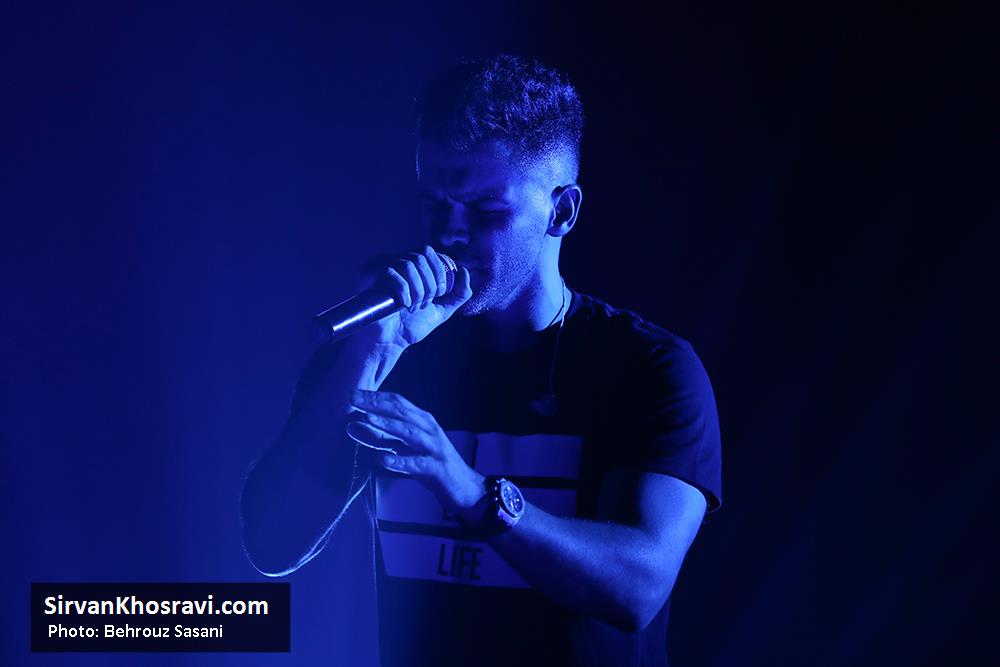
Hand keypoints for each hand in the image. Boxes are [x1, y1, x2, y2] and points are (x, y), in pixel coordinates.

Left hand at [346, 389, 485, 516]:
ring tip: (368, 419)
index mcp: (422, 421)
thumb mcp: (403, 449)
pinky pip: (417, 463)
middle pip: (402, 412)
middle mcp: (429, 429)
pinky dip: (400, 461)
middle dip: (377, 404)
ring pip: (410, 433)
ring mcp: (435, 448)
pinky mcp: (437, 468)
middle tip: (353, 399)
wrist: (465, 488)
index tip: (352, 393)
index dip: (375, 397)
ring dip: (388, 425)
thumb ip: (380, 438)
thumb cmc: (430, 465)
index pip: (397, 402)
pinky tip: (383, 460)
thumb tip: (352, 425)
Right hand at [364, 246, 472, 349]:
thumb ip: (458, 294)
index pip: (429, 252)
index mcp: (412, 267)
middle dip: (430, 283)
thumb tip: (464, 271)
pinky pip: (391, 274)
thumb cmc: (411, 325)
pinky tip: (404, 305)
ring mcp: (382, 268)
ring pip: (408, 265)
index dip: (439, 271)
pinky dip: (404, 291)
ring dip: (418, 289)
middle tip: (427, 303)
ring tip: (414, 307)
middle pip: (420, 257)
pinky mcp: (370, 278)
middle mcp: (396, 263)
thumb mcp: (442, 310)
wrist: (389, 342)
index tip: (439, 293)